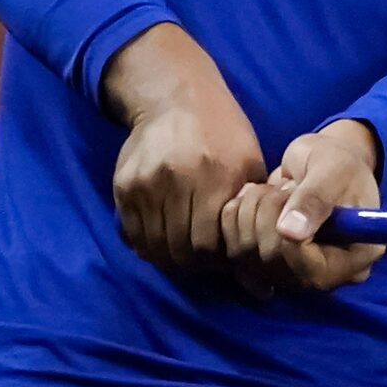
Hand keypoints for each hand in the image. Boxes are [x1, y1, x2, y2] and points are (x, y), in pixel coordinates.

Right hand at [100, 24, 266, 272]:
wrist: (176, 96)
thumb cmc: (223, 134)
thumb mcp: (250, 169)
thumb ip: (255, 226)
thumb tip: (263, 290)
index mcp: (216, 176)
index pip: (210, 247)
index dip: (217, 260)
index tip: (224, 255)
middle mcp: (177, 179)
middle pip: (180, 250)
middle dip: (194, 261)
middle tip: (203, 254)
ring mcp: (145, 182)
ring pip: (154, 247)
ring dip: (169, 255)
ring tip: (183, 245)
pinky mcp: (123, 183)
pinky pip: (132, 233)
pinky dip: (147, 243)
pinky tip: (163, 233)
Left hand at [219, 120, 385, 294]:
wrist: (319, 162)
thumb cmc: (338, 164)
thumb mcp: (335, 172)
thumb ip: (315, 200)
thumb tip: (290, 234)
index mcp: (353, 260)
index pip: (311, 273)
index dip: (289, 239)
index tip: (293, 197)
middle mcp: (321, 275)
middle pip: (272, 264)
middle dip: (269, 213)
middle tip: (287, 187)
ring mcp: (289, 271)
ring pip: (245, 255)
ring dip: (251, 210)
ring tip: (273, 189)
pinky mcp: (261, 261)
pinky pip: (230, 247)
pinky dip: (234, 214)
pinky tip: (254, 196)